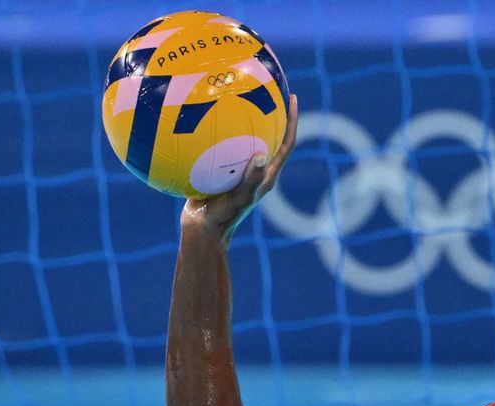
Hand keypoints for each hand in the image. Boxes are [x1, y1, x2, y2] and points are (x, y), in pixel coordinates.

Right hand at [180, 93, 298, 239]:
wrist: (203, 229)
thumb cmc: (224, 216)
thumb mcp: (240, 197)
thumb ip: (250, 178)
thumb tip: (261, 154)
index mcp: (267, 174)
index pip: (286, 143)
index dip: (292, 120)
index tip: (292, 98)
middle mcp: (255, 168)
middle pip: (269, 135)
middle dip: (271, 112)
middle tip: (266, 88)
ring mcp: (238, 169)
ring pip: (244, 137)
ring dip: (244, 118)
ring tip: (235, 95)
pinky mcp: (220, 170)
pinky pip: (221, 145)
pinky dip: (216, 130)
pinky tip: (202, 115)